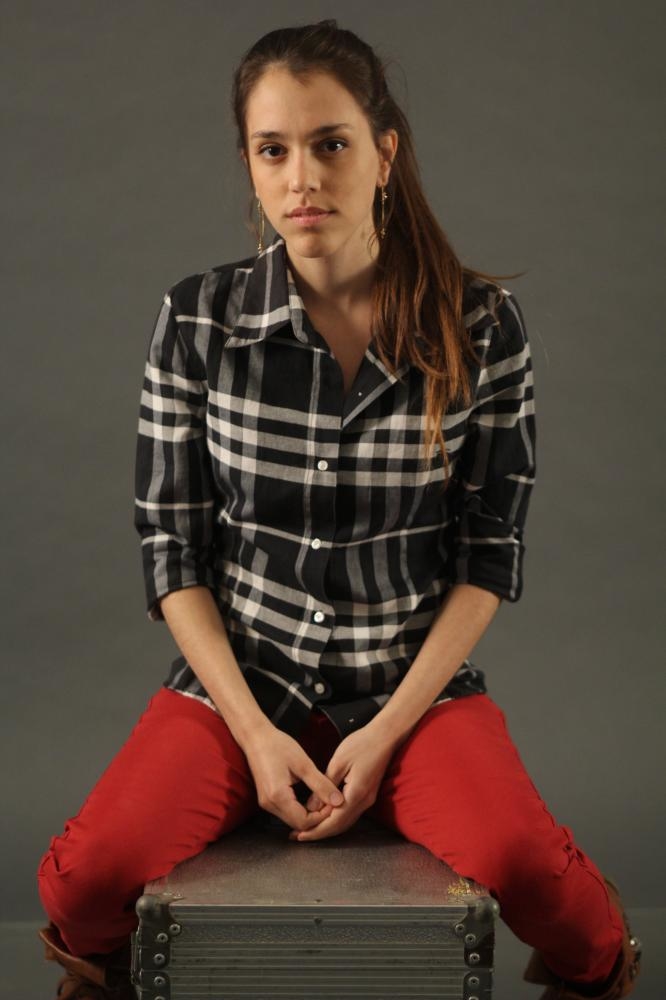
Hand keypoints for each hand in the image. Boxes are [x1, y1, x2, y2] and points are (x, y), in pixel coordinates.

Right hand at [241, 723, 345, 832]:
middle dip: (317, 818)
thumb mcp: (304, 764)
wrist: (256, 737)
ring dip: (309, 814)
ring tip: (323, 800)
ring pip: (292, 820)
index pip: (304, 822)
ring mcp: (266, 803)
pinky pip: (286, 812)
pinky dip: (300, 810)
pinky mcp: (266, 799)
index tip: (334, 803)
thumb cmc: (278, 746)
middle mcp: (269, 804)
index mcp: (278, 796)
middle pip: (297, 825)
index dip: (322, 817)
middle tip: (331, 802)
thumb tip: (338, 801)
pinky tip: (310, 799)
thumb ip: (321, 785)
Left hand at [288, 724, 396, 841]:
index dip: (316, 831)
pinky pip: (349, 813)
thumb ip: (324, 787)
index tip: (298, 834)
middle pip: (339, 826)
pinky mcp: (367, 794)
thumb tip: (310, 807)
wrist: (385, 736)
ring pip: (345, 822)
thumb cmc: (361, 744)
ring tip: (307, 828)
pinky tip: (323, 815)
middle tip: (298, 835)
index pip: (334, 822)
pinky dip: (335, 818)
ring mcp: (368, 799)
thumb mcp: (338, 763)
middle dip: (318, 833)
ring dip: (326, 827)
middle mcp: (364, 802)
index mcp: (356, 794)